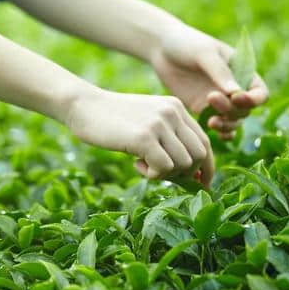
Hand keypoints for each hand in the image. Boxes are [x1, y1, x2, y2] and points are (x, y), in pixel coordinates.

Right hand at [66, 88, 213, 184]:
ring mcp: (159, 124)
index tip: (200, 183)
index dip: (205, 167)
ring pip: (184, 164)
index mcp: (176, 108)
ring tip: (144, 165)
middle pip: (199, 155)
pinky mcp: (144, 137)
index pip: (204, 142)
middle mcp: (173, 113)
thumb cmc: (111, 119)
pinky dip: (152, 174)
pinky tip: (135, 164)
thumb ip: (167, 137)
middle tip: (160, 173)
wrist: (83, 106)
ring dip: (166, 174)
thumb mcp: (146, 121)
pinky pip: (164, 168)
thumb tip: (189, 172)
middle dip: (185, 173)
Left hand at [149, 22, 268, 138]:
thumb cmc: (187, 44)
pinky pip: (218, 125)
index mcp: (242, 71)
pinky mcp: (203, 108)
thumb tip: (236, 93)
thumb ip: (219, 72)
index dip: (253, 100)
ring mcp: (219, 100)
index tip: (236, 98)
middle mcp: (234, 88)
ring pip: (233, 121)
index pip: (259, 92)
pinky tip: (212, 131)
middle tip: (210, 98)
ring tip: (210, 121)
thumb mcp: (204, 53)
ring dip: (226, 124)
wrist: (162, 48)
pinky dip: (219, 132)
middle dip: (232, 110)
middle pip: (245, 110)